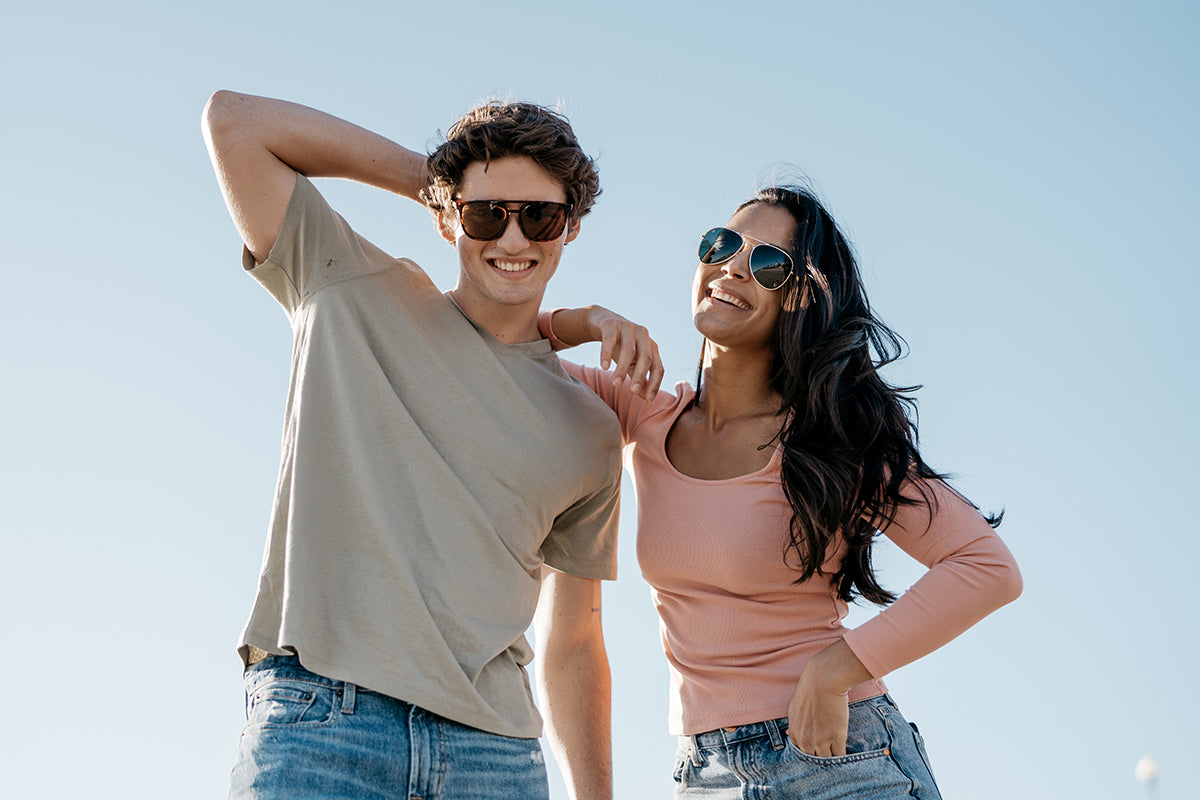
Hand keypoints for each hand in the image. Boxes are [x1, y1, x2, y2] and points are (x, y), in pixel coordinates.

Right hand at [586, 308, 663, 400]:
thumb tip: (645, 397)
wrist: (602, 322)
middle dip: (640, 376)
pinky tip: (603, 367)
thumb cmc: (620, 345)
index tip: (648, 399)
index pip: (658, 367)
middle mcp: (643, 336)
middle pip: (646, 358)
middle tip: (632, 392)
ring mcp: (628, 328)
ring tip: (615, 384)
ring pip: (629, 350)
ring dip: (622, 369)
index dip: (655, 383)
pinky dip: (607, 354)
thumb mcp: (631, 362)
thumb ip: (639, 378)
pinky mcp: (611, 324)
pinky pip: (610, 340)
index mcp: (651, 347)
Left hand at [786, 639, 869, 756]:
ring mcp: (820, 741)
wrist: (823, 680)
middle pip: (815, 758)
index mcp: (795, 733)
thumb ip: (794, 724)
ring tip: (839, 748)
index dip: (813, 750)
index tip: (820, 747)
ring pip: (827, 759)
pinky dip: (843, 754)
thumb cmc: (810, 690)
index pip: (803, 753)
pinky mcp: (836, 738)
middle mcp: (805, 739)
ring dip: (833, 755)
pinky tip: (846, 748)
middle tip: (830, 748)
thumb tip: (788, 734)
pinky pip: (840, 755)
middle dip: (822, 754)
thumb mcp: (795, 708)